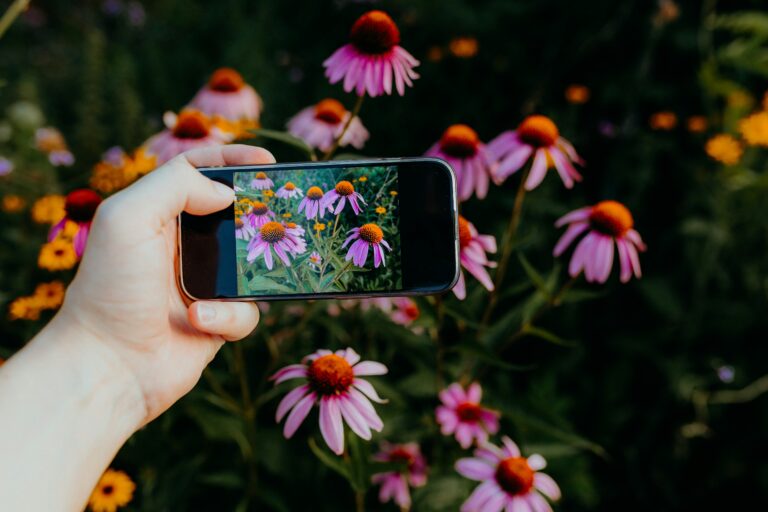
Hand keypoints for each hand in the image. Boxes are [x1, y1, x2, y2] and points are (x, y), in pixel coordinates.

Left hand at [59, 144, 273, 424]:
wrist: (109, 364)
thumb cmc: (112, 288)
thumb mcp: (128, 218)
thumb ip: (175, 186)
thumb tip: (225, 193)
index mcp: (157, 215)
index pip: (198, 173)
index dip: (231, 160)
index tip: (266, 161)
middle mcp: (181, 246)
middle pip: (234, 216)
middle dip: (258, 216)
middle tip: (282, 213)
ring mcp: (203, 283)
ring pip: (251, 265)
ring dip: (244, 275)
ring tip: (225, 284)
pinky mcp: (218, 319)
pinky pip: (248, 310)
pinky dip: (229, 315)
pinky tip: (201, 320)